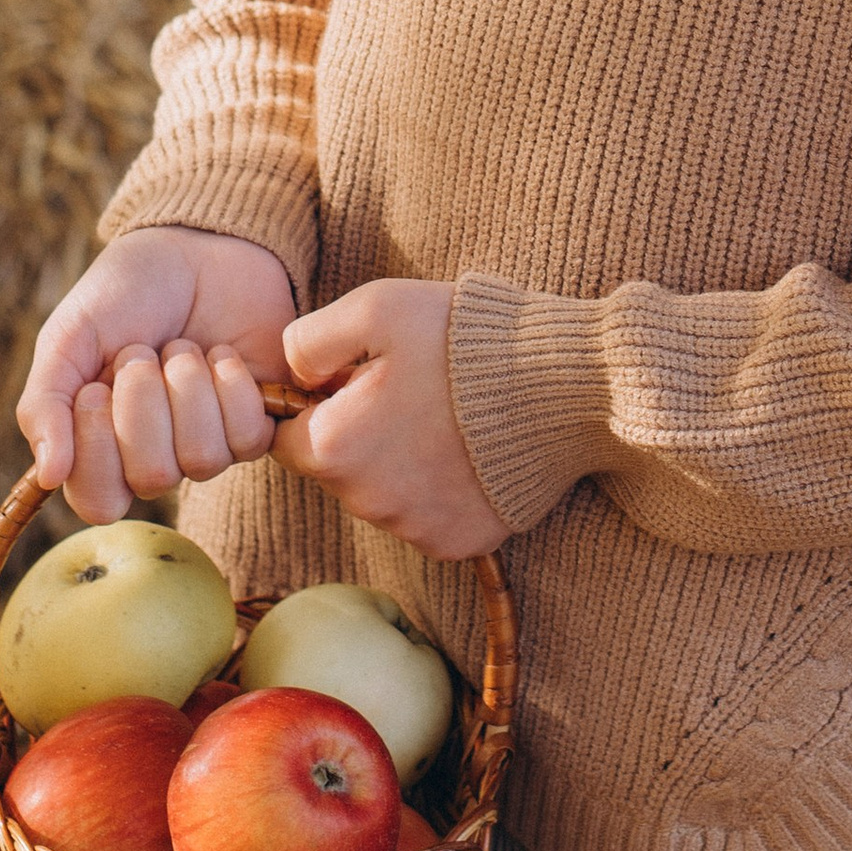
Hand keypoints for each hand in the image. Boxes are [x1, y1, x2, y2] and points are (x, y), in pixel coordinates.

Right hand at [19, 228, 296, 523]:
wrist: (196, 247)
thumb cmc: (123, 295)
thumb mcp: (68, 339)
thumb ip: (44, 405)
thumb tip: (48, 476)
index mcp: (97, 448)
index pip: (97, 501)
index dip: (97, 449)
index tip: (94, 387)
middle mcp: (151, 458)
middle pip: (153, 479)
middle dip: (145, 403)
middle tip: (141, 354)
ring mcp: (205, 445)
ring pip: (202, 459)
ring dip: (188, 388)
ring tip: (181, 348)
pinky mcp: (253, 425)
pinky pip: (247, 437)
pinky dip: (229, 384)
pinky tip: (219, 353)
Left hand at [277, 280, 508, 561]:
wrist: (564, 383)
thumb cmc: (465, 338)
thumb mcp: (374, 307)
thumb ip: (309, 340)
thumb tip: (293, 375)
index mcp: (334, 446)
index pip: (286, 437)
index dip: (319, 404)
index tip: (360, 379)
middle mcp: (366, 501)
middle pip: (337, 470)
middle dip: (360, 434)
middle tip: (412, 390)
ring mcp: (414, 529)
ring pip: (382, 496)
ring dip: (400, 464)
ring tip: (449, 417)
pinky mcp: (458, 542)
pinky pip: (427, 519)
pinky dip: (442, 491)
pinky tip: (472, 452)